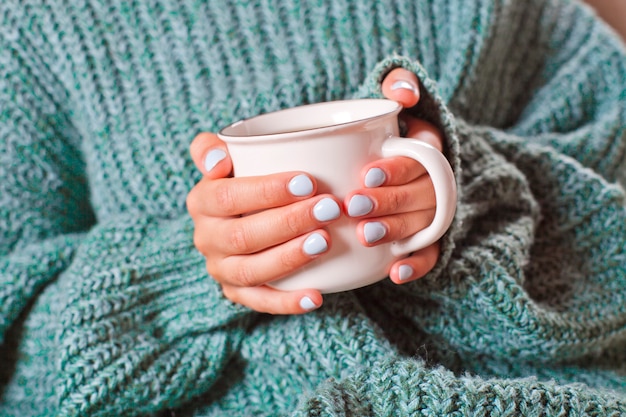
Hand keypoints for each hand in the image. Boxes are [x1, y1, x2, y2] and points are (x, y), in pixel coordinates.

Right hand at [187, 133, 338, 313]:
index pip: (227, 197)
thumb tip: (217, 162)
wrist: (242, 213)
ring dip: (289, 258)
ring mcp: (221, 269)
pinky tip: (316, 296)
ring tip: (325, 242)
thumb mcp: (227, 156)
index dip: (266, 191)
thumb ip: (211, 148)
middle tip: (328, 209)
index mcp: (202, 202)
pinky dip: (287, 302)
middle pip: (243, 236)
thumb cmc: (244, 178)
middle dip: (289, 222)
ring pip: (251, 270)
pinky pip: (261, 302)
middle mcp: (207, 238)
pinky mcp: (238, 293)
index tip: (308, 182)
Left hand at [346, 68, 443, 284]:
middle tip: (355, 206)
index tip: (366, 173)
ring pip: (425, 223)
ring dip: (397, 230)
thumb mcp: (387, 100)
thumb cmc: (377, 131)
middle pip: (422, 193)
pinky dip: (416, 264)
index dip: (397, 168)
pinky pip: (432, 253)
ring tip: (366, 235)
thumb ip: (398, 83)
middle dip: (390, 201)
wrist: (379, 159)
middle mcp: (436, 179)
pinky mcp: (429, 236)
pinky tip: (394, 272)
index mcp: (429, 146)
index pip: (423, 157)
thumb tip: (405, 93)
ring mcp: (434, 209)